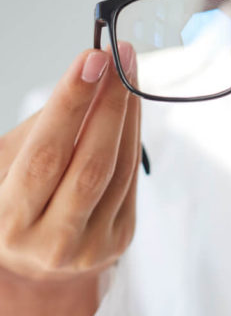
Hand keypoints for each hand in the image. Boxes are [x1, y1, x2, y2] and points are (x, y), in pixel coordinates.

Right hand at [0, 44, 139, 315]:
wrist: (32, 261)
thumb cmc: (14, 198)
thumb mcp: (6, 166)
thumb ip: (41, 131)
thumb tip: (89, 77)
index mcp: (7, 220)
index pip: (46, 152)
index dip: (72, 102)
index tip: (93, 57)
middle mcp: (48, 240)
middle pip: (92, 161)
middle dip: (109, 100)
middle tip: (120, 55)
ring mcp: (89, 246)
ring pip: (119, 168)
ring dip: (128, 112)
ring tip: (128, 71)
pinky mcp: (119, 240)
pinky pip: (131, 179)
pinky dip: (132, 137)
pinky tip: (131, 106)